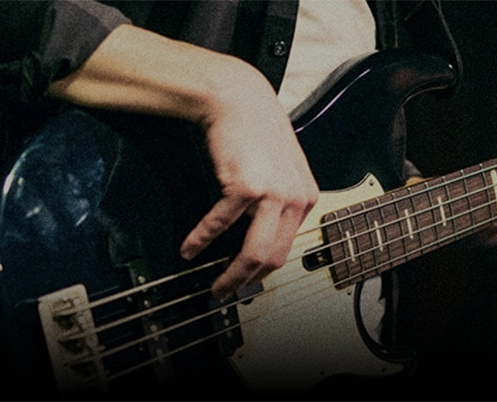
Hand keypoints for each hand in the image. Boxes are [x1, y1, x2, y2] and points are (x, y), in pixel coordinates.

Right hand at [178, 62, 318, 300]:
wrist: (239, 98)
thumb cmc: (255, 132)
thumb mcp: (280, 170)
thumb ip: (278, 202)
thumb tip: (258, 237)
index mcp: (307, 198)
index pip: (288, 248)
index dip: (263, 270)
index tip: (246, 280)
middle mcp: (296, 198)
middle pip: (273, 258)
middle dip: (247, 282)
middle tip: (226, 291)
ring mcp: (274, 194)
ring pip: (254, 253)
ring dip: (230, 275)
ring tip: (213, 284)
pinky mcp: (246, 186)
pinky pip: (220, 225)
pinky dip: (201, 240)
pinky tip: (189, 248)